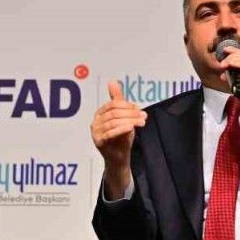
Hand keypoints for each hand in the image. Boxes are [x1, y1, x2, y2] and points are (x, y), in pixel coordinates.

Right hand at [91, 80, 146, 197]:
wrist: (119, 158)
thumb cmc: (121, 137)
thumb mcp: (123, 117)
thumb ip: (118, 100)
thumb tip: (112, 81)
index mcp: (100, 113)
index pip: (113, 104)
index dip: (127, 105)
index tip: (139, 109)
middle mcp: (96, 122)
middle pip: (114, 112)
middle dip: (131, 113)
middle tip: (143, 116)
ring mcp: (96, 132)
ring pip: (113, 122)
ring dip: (130, 120)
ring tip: (141, 122)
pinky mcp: (98, 142)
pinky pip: (110, 133)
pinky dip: (121, 129)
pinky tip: (131, 128)